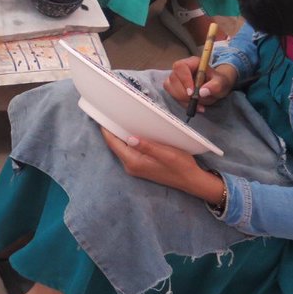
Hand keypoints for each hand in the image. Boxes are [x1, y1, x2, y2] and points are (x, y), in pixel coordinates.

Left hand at [99, 126, 224, 201]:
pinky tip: (131, 131)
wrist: (191, 181)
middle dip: (112, 130)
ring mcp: (135, 167)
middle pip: (115, 145)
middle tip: (110, 113)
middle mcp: (130, 166)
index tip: (101, 115)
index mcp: (134, 162)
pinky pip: (128, 151)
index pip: (114, 143)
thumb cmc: (181, 166)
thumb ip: (147, 146)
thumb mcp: (166, 153)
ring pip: (121, 147)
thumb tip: (129, 138)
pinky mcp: (140, 165)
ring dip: (120, 134)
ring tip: (119, 118)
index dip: (106, 129)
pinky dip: (127, 140)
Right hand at [164, 58, 236, 112]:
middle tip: (195, 101)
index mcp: (193, 62)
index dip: (184, 79)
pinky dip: (183, 103)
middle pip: (173, 78)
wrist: (217, 87)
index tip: (192, 93)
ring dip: (182, 99)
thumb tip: (202, 92)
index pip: (180, 67)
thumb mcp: (222, 83)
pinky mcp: (174, 87)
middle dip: (182, 93)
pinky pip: (173, 95)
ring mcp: (176, 77)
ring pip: (170, 87)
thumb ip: (214, 86)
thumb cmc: (219, 82)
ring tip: (198, 104)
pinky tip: (195, 106)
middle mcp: (182, 68)